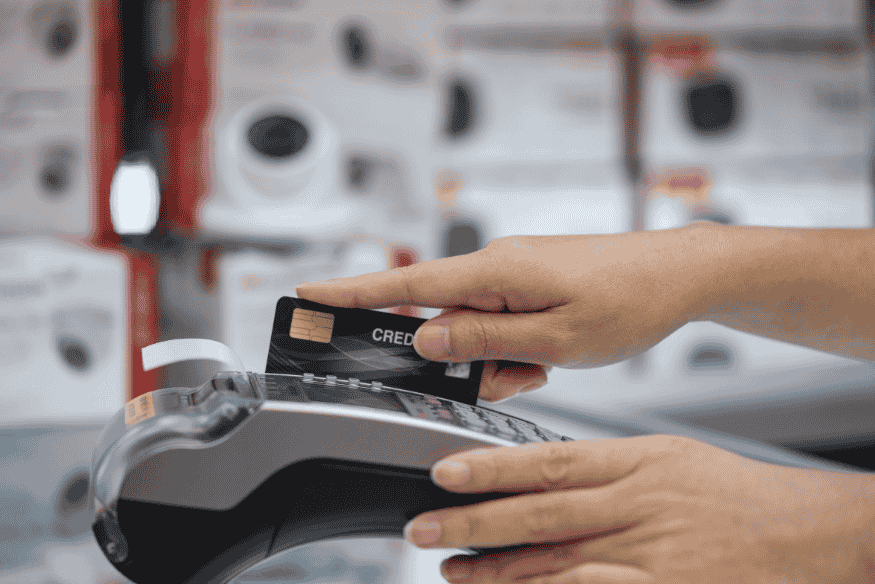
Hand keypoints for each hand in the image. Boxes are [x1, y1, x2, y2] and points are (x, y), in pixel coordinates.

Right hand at [297, 227, 706, 400]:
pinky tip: (549, 355)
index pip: (406, 283)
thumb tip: (426, 337)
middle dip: (463, 357)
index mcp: (495, 271)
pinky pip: (500, 324)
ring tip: (546, 362)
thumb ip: (483, 338)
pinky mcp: (528, 285)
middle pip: (443, 319)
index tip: (306, 296)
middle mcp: (496, 267)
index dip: (351, 292)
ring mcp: (513, 275)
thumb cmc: (627, 298)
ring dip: (499, 358)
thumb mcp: (554, 336)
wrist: (677, 275)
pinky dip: (516, 349)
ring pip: (475, 329)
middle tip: (515, 371)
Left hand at [403, 435, 873, 582]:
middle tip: (422, 526)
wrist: (804, 532)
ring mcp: (650, 553)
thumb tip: (541, 467)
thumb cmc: (731, 492)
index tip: (443, 471)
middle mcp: (636, 505)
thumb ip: (604, 464)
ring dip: (497, 569)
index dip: (490, 467)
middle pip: (538, 513)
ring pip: (555, 561)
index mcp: (635, 461)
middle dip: (473, 522)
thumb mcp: (664, 456)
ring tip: (452, 570)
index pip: (547, 461)